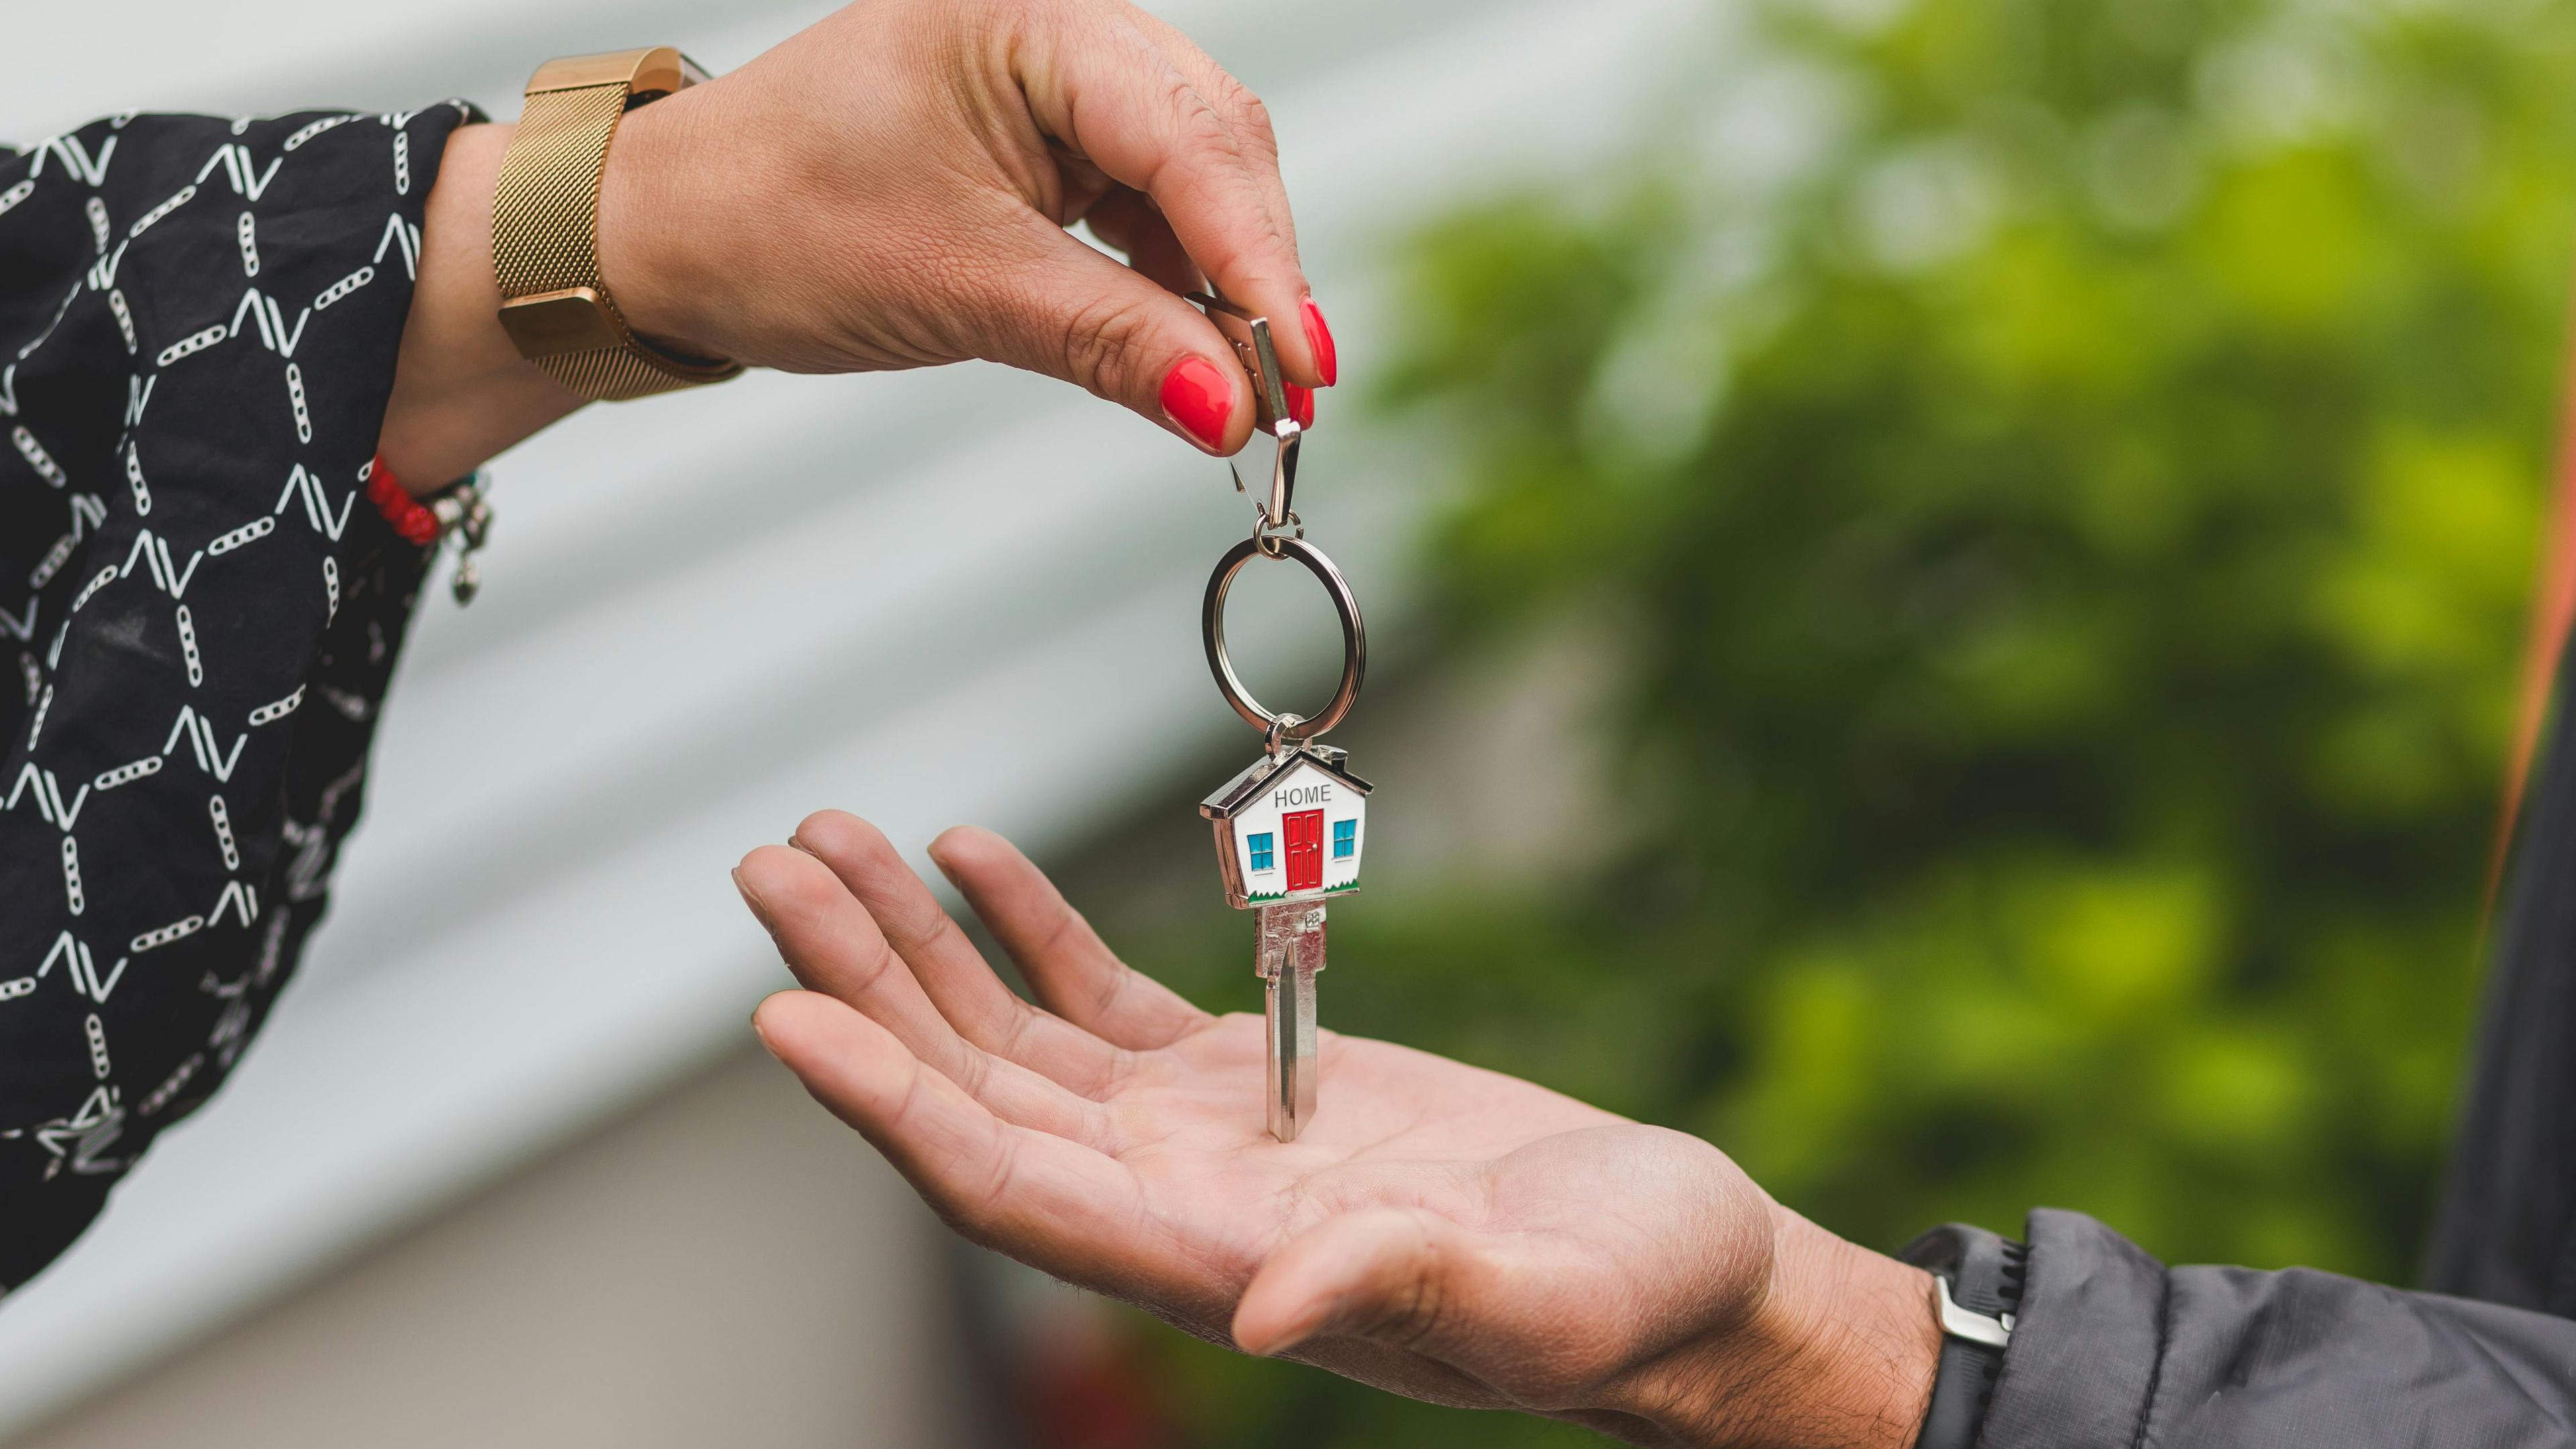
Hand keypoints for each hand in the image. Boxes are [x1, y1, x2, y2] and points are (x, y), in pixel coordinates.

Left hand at [380, 0, 1327, 487]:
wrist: (666, 232)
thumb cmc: (768, 220)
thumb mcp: (955, 287)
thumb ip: (1111, 341)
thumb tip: (1232, 409)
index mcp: (1026, 17)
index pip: (1191, 138)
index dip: (1261, 260)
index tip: (1303, 369)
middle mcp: (1057, 30)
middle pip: (1217, 145)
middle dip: (1258, 273)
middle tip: (1289, 397)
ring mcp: (1059, 83)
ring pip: (1196, 180)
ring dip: (1225, 287)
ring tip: (1245, 393)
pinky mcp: (1051, 142)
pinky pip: (1150, 208)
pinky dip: (1177, 284)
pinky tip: (1189, 350)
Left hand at [733, 812, 1939, 1447]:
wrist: (1677, 1265)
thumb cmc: (1631, 1297)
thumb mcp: (1542, 1298)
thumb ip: (1404, 1290)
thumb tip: (1263, 1311)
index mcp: (1215, 1263)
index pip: (1009, 1191)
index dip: (892, 1108)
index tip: (790, 1015)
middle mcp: (1172, 1205)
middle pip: (971, 1096)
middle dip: (864, 986)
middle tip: (770, 867)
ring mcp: (1199, 1140)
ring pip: (1013, 1038)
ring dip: (915, 944)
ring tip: (825, 839)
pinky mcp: (1248, 1080)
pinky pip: (1100, 1000)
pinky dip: (1028, 928)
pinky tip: (970, 856)